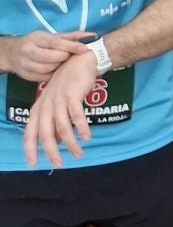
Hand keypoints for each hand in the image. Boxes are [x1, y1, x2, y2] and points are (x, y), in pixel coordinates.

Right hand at [1, 29, 94, 82]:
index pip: (55, 42)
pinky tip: (54, 70)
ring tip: (61, 63)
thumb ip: (71, 36)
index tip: (85, 49)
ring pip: (47, 69)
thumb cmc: (37, 43)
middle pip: (52, 57)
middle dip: (64, 57)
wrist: (12, 53)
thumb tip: (91, 35)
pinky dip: (51, 75)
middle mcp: (28, 50)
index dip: (71, 46)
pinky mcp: (25, 75)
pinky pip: (43, 78)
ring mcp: (25, 63)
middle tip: (69, 57)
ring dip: (58, 67)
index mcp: (36, 38)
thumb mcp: (51, 36)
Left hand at [21, 53, 97, 168]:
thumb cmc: (69, 84)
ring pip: (62, 127)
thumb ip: (53, 122)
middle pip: (45, 133)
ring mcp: (58, 100)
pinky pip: (76, 115)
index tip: (34, 164)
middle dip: (51, 151)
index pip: (30, 133)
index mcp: (38, 109)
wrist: (81, 62)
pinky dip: (81, 128)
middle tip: (59, 164)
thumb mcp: (56, 103)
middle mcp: (45, 106)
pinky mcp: (72, 95)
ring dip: (70, 143)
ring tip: (79, 154)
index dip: (30, 149)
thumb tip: (54, 142)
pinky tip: (87, 137)